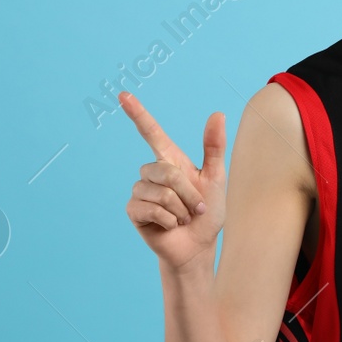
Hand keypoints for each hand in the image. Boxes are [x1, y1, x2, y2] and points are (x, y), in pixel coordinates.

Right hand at [121, 91, 226, 272]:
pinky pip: (152, 209)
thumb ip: (214, 147)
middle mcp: (151, 173)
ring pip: (161, 193)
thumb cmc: (207, 212)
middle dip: (188, 194)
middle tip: (195, 208)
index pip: (151, 132)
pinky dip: (169, 220)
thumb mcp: (216, 178)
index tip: (123, 95)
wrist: (198, 246)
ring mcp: (140, 191)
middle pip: (166, 171)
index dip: (137, 113)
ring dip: (180, 210)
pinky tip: (170, 226)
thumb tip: (217, 113)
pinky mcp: (134, 211)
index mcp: (170, 160)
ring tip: (182, 218)